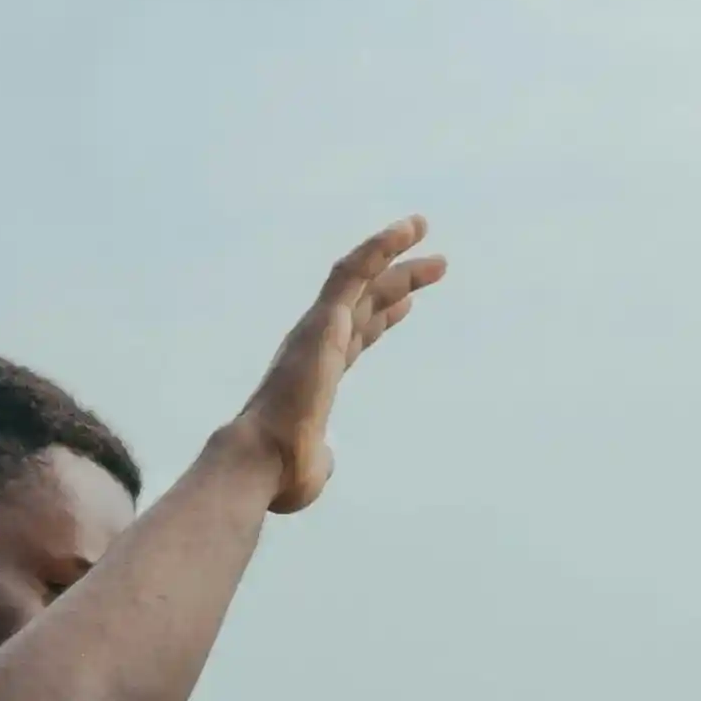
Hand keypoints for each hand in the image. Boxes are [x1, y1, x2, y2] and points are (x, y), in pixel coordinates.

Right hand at [231, 216, 446, 513]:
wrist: (264, 461)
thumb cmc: (282, 473)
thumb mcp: (313, 467)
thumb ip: (322, 458)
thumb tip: (325, 463)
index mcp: (318, 374)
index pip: (355, 337)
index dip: (381, 318)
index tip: (407, 305)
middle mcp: (317, 344)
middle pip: (365, 301)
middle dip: (400, 281)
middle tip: (436, 265)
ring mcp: (319, 328)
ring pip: (361, 276)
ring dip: (394, 252)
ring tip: (423, 228)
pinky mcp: (323, 319)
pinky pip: (353, 271)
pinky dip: (379, 246)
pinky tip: (406, 230)